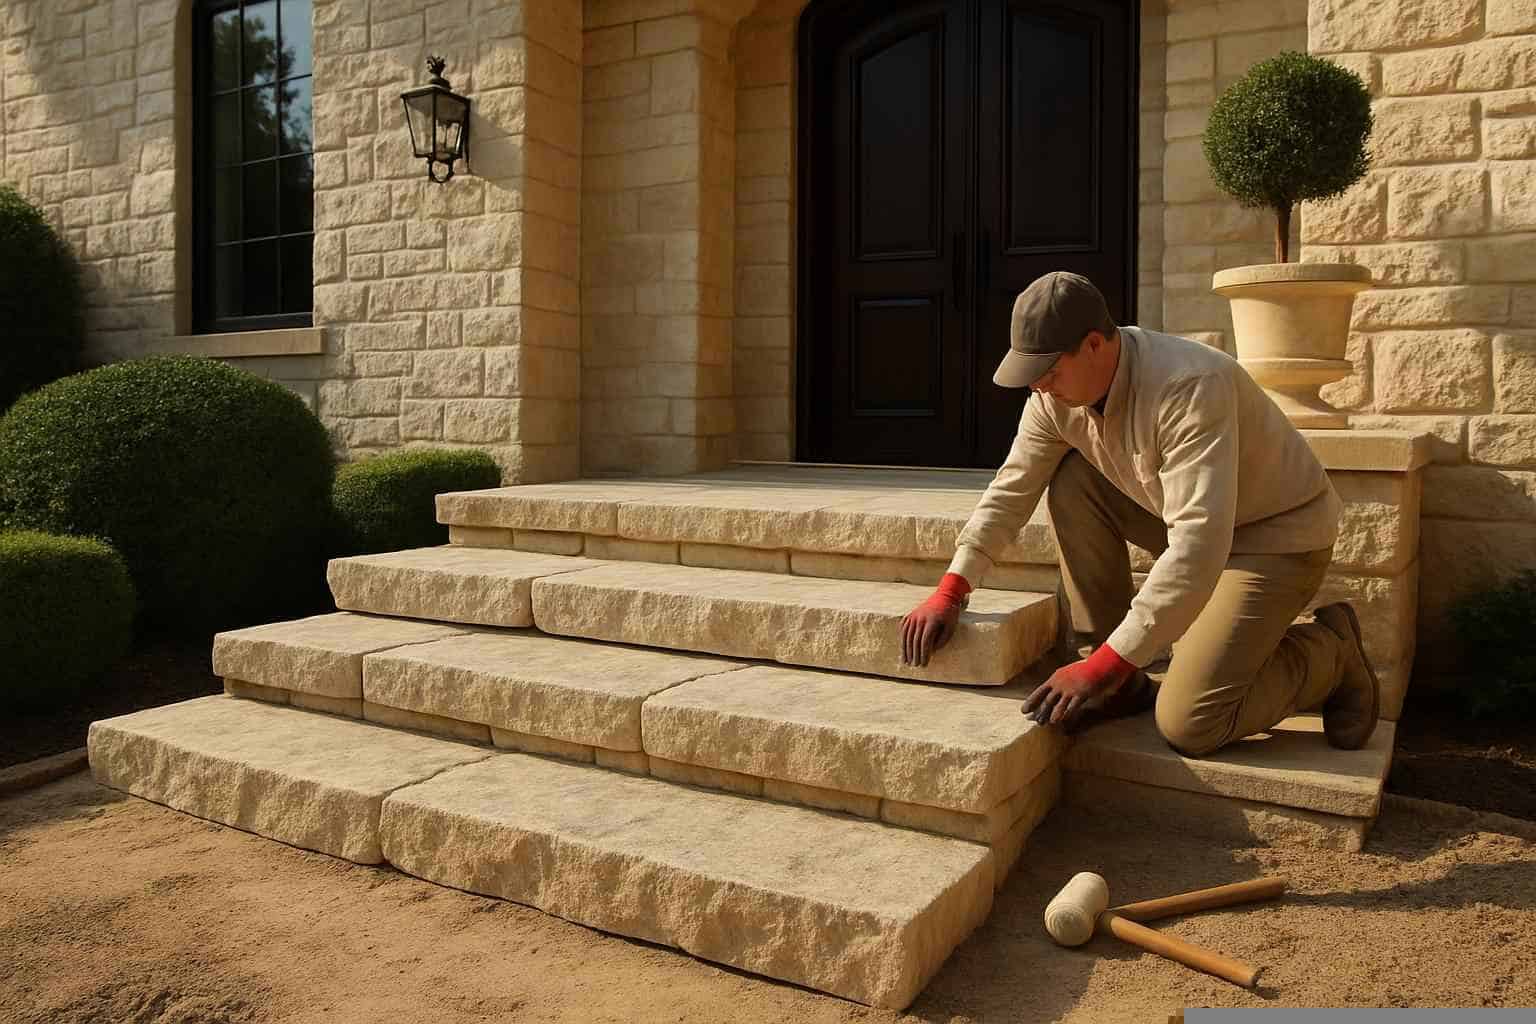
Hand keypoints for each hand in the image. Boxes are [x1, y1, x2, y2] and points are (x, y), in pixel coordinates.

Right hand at [900, 573, 971, 665]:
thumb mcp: (951, 627)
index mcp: (932, 621)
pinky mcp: (910, 615)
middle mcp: (920, 618)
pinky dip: (902, 639)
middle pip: (914, 640)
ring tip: (906, 661)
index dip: (924, 654)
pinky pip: (903, 628)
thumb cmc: (950, 614)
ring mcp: (913, 616)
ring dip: (905, 650)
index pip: (925, 641)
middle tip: (915, 666)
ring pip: (906, 635)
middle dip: (914, 655)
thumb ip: (942, 640)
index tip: (924, 664)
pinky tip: (902, 648)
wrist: (944, 596)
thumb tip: (932, 651)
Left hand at [1022, 643, 1136, 728]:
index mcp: (1055, 678)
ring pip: (1058, 704)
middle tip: (1035, 722)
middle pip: (1047, 700)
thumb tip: (1053, 692)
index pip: (1039, 691)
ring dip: (1053, 714)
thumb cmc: (1085, 669)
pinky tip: (1063, 720)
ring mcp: (1070, 688)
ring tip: (1050, 722)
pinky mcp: (1081, 693)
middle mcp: (1060, 683)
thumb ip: (1060, 683)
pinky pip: (1072, 705)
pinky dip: (1067, 713)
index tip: (1024, 710)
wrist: (1100, 663)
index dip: (1031, 701)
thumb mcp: (1068, 673)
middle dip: (1041, 712)